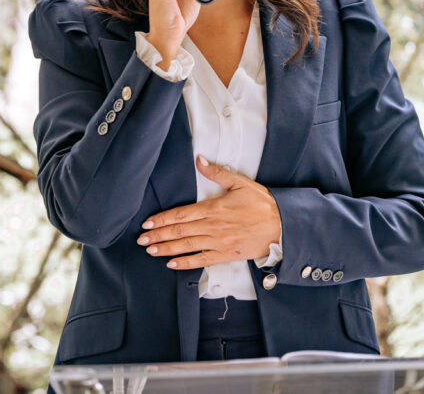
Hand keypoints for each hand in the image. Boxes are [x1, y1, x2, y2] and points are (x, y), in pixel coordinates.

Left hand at [137, 156, 280, 269]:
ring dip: (167, 249)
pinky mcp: (226, 254)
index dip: (162, 219)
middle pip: (180, 232)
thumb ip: (216, 172)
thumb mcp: (240, 182)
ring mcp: (219, 242)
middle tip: (141, 240)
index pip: (181, 214)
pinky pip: (202, 260)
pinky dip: (186, 263)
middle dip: (159, 235)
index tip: (148, 223)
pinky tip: (172, 264)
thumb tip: (199, 160)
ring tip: (151, 251)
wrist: (282, 224)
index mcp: (213, 207)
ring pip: (187, 246)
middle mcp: (213, 226)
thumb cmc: (261, 203)